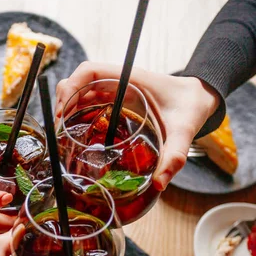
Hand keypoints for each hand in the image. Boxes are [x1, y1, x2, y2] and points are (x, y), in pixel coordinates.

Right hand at [56, 62, 220, 189]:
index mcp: (129, 79)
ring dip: (68, 110)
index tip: (62, 111)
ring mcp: (116, 91)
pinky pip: (90, 103)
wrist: (197, 99)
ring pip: (81, 93)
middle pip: (78, 82)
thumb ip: (174, 156)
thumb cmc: (190, 108)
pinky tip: (77, 135)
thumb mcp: (184, 132)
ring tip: (63, 135)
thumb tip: (159, 183)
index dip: (71, 87)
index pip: (90, 71)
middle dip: (63, 102)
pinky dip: (78, 115)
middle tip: (59, 131)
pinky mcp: (116, 101)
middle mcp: (119, 82)